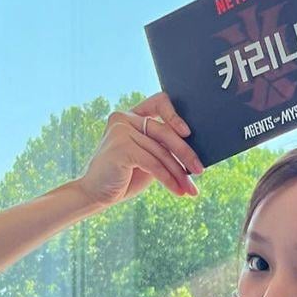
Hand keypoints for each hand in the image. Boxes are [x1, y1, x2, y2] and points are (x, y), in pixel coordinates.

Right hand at [77, 91, 203, 207]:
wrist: (96, 194)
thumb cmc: (125, 176)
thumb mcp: (148, 158)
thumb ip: (163, 148)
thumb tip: (195, 152)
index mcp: (131, 116)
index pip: (159, 102)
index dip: (175, 114)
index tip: (188, 133)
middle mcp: (124, 119)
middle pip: (164, 132)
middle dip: (186, 153)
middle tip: (201, 170)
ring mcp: (120, 131)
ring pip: (161, 151)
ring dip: (179, 173)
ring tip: (190, 189)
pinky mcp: (121, 148)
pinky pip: (153, 163)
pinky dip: (169, 179)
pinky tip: (178, 191)